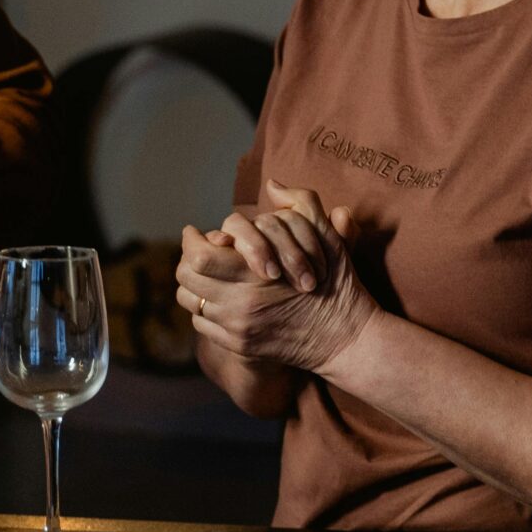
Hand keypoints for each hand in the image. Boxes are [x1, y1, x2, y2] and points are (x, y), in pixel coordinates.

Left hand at [175, 183, 373, 376]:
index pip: (198, 257)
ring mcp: (238, 329)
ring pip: (190, 301)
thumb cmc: (337, 283)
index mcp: (256, 275)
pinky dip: (205, 308)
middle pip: (186, 278)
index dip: (191, 240)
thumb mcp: (326, 237)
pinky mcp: (239, 346)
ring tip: (206, 272)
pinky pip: (202, 324)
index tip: (194, 231)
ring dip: (194, 283)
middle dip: (187, 258)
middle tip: (197, 248)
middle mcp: (241, 305)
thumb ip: (301, 204)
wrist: (346, 339)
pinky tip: (219, 297)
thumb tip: (273, 184)